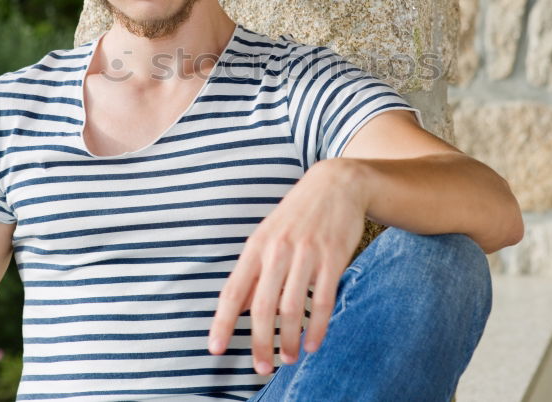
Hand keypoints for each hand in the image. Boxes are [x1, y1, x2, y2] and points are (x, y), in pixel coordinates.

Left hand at [207, 158, 368, 374]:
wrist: (336, 184)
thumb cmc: (297, 213)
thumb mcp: (268, 234)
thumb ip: (255, 269)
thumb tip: (243, 307)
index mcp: (256, 245)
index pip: (234, 290)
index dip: (223, 322)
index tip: (215, 349)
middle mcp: (278, 251)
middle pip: (263, 307)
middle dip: (259, 342)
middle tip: (261, 368)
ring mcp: (306, 254)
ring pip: (293, 308)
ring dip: (288, 340)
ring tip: (287, 358)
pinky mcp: (333, 258)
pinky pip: (323, 301)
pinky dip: (317, 328)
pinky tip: (313, 344)